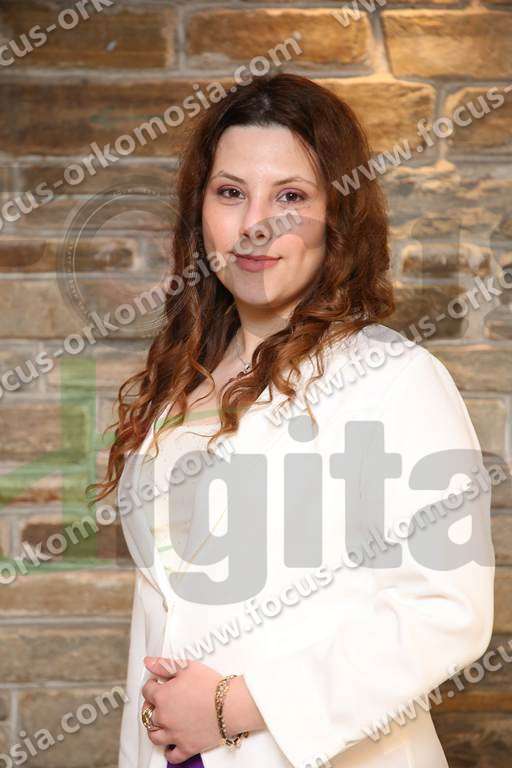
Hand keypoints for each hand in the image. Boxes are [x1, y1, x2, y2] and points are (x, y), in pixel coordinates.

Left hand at [141, 656, 265, 763]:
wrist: (231, 705)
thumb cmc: (211, 685)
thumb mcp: (186, 667)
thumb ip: (164, 665)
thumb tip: (148, 662)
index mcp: (163, 697)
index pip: (147, 691)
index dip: (151, 685)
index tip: (156, 684)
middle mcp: (164, 717)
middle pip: (148, 714)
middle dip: (151, 706)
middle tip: (159, 701)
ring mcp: (174, 734)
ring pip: (155, 736)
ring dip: (155, 729)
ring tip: (160, 723)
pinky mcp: (186, 747)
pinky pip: (172, 755)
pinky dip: (169, 752)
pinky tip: (170, 745)